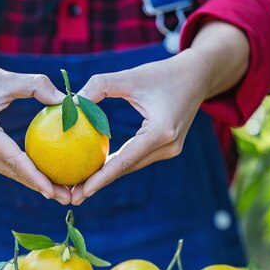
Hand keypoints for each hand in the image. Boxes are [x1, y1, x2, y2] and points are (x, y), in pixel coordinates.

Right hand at [0, 21, 70, 204]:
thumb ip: (38, 86)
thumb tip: (68, 102)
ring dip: (31, 182)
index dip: (34, 177)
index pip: (12, 158)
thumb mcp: (7, 77)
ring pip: (6, 170)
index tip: (54, 191)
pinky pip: (0, 163)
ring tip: (59, 192)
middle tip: (67, 198)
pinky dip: (20, 171)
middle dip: (39, 187)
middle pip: (10, 171)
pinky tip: (41, 176)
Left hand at [71, 21, 248, 204]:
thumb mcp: (130, 76)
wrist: (198, 75)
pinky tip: (97, 170)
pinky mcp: (168, 148)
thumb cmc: (163, 73)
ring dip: (107, 177)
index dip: (102, 178)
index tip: (82, 191)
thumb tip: (70, 104)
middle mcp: (168, 146)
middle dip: (99, 184)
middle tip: (73, 197)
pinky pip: (138, 159)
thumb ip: (99, 86)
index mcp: (161, 131)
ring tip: (79, 188)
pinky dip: (118, 164)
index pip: (125, 160)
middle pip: (127, 169)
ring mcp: (170, 150)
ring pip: (132, 166)